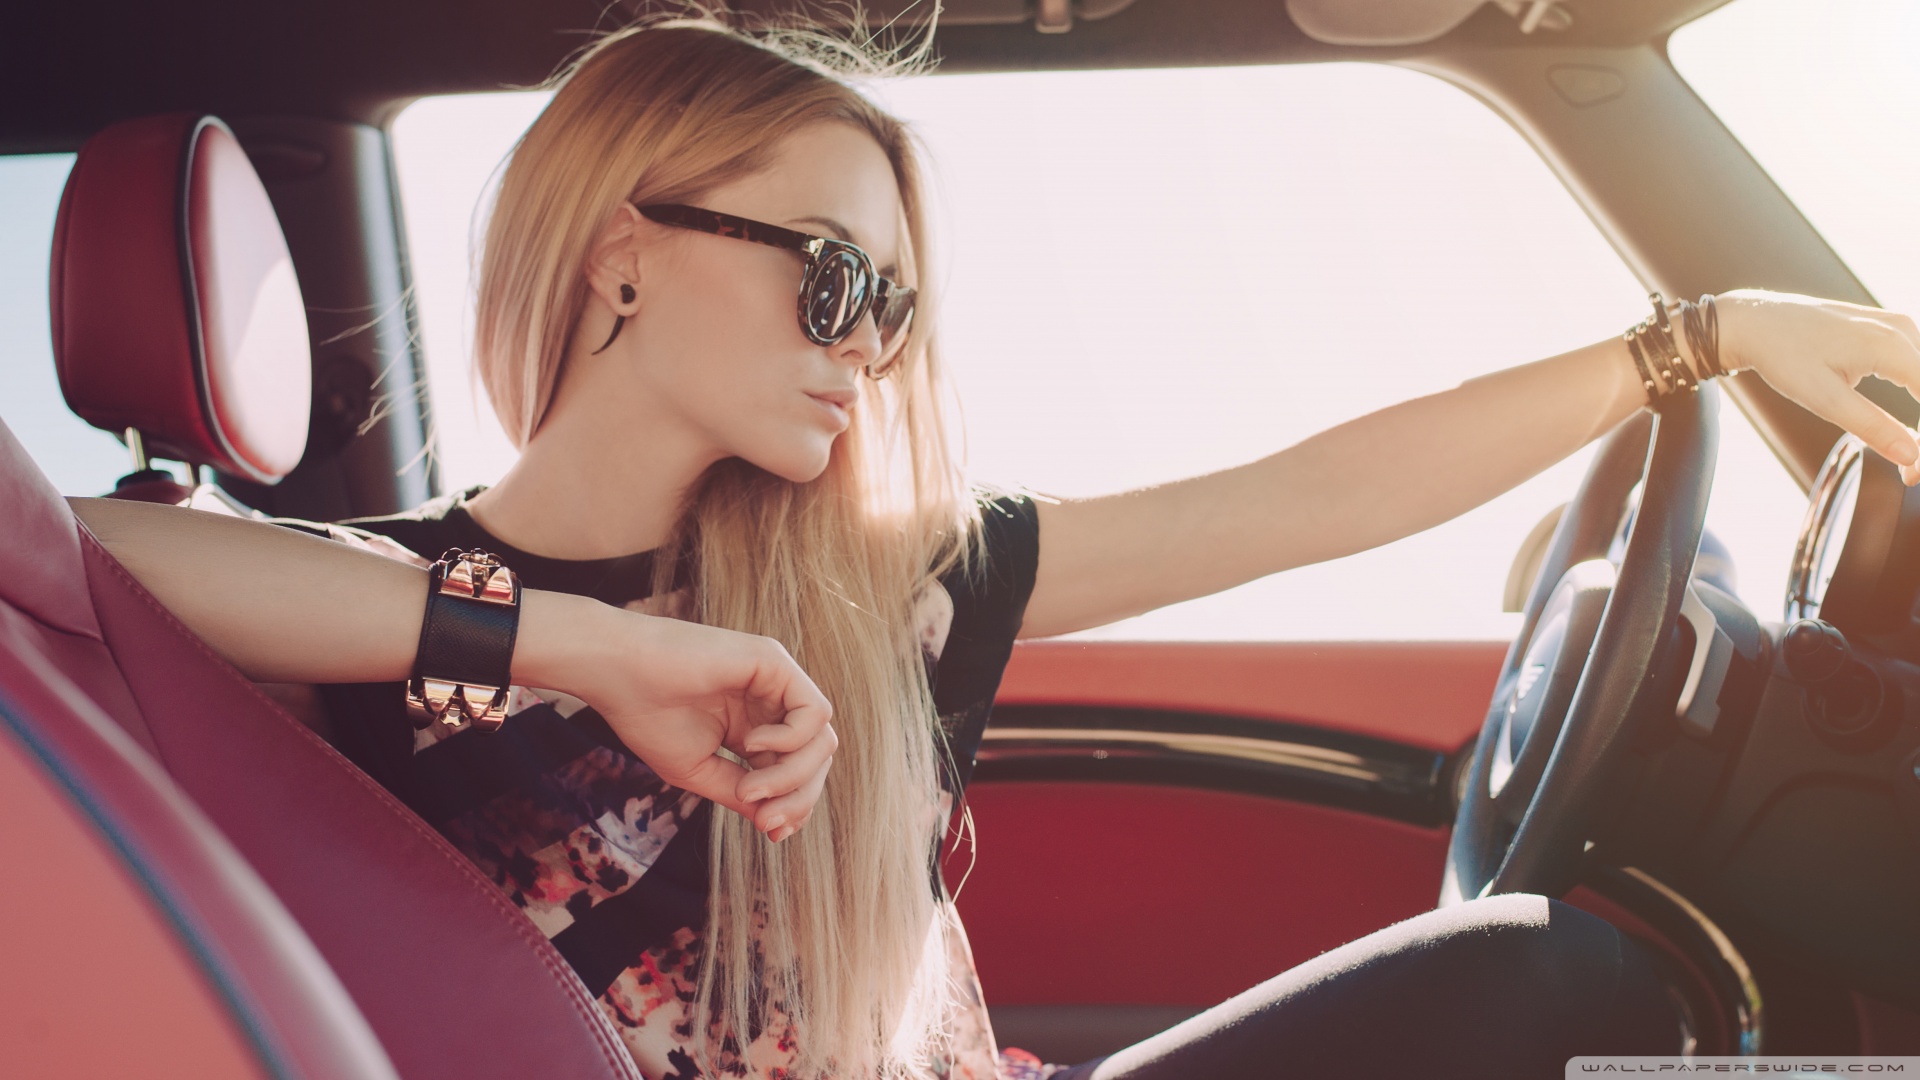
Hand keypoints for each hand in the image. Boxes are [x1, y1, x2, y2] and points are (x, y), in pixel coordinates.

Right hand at [519, 593, 835, 840]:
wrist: (616, 672)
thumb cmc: (646, 716)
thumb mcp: (699, 770)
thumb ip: (740, 793)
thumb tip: (778, 824)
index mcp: (754, 726)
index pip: (797, 769)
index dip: (794, 804)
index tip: (770, 833)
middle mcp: (771, 702)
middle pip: (817, 758)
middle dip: (798, 798)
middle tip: (765, 822)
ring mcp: (776, 680)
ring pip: (822, 740)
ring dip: (793, 777)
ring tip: (750, 789)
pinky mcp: (775, 661)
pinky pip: (815, 712)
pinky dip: (791, 741)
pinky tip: (753, 745)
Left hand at [1719, 290, 1919, 482]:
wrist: (1755, 322)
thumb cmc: (1783, 356)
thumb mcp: (1824, 398)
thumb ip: (1871, 426)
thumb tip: (1912, 456)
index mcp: (1892, 345)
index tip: (1914, 473)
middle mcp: (1902, 330)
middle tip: (1911, 472)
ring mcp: (1897, 326)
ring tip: (1910, 456)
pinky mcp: (1887, 329)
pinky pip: (1916, 363)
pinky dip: (1916, 393)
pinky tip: (1908, 423)